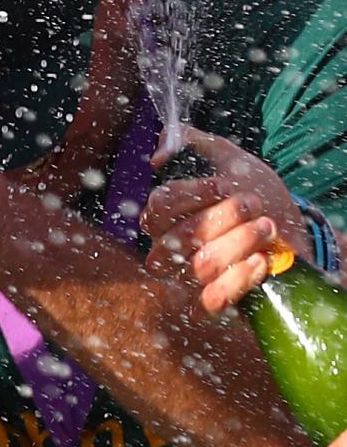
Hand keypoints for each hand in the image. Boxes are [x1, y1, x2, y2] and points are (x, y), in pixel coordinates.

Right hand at [143, 125, 311, 314]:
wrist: (291, 235)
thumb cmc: (253, 193)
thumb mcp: (226, 157)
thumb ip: (188, 140)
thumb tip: (157, 156)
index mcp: (164, 217)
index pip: (159, 207)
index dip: (192, 195)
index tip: (226, 184)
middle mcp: (168, 249)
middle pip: (179, 237)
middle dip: (223, 217)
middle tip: (254, 203)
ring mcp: (188, 279)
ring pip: (201, 265)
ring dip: (239, 242)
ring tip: (267, 227)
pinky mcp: (210, 306)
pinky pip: (213, 299)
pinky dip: (239, 278)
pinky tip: (260, 260)